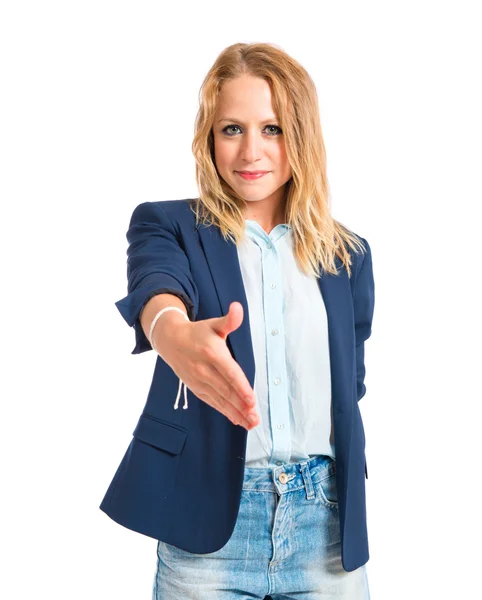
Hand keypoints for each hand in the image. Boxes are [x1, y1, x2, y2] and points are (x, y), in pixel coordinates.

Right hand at [154, 301, 258, 429]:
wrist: (171, 340)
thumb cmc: (198, 332)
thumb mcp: (214, 323)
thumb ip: (229, 320)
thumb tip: (238, 308)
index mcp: (212, 352)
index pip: (229, 372)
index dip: (241, 387)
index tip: (252, 400)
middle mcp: (205, 369)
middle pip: (226, 390)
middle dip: (241, 406)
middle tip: (255, 418)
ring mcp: (199, 380)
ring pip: (220, 400)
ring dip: (235, 413)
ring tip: (251, 423)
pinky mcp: (196, 388)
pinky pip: (212, 402)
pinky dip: (225, 411)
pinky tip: (237, 419)